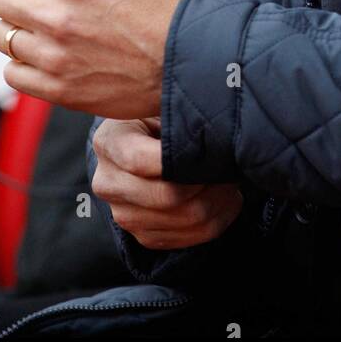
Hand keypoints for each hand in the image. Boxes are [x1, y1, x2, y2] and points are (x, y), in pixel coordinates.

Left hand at [0, 0, 187, 117]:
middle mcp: (58, 18)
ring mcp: (56, 57)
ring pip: (1, 35)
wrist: (188, 59)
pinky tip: (51, 52)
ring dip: (19, 26)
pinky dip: (24, 62)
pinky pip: (12, 73)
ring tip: (50, 25)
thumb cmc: (159, 1)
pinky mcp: (59, 90)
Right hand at [92, 117, 243, 250]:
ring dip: (220, 203)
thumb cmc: (157, 116)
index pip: (141, 160)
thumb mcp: (157, 101)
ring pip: (185, 221)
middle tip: (231, 167)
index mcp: (109, 143)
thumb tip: (208, 112)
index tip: (210, 151)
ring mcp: (124, 214)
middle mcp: (109, 183)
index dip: (181, 160)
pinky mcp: (143, 235)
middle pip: (168, 197)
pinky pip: (187, 240)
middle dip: (210, 183)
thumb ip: (175, 108)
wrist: (141, 142)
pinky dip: (216, 221)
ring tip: (231, 182)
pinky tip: (225, 201)